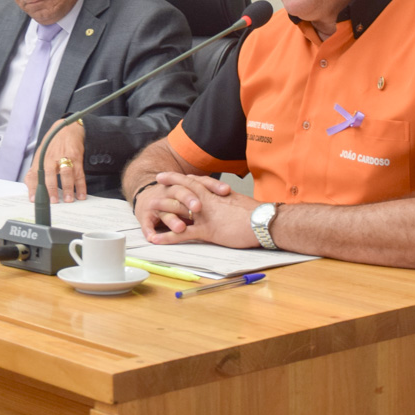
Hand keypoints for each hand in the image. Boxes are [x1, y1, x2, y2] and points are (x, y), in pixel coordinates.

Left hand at [25, 121, 86, 202]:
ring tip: (69, 200)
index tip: (33, 199)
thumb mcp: (40, 155)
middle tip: (53, 201)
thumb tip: (30, 189)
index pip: (33, 174)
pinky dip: (81, 185)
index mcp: (40, 159)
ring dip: (67, 188)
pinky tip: (81, 194)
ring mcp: (64, 157)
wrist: (66, 128)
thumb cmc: (52, 144)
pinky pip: (79, 173)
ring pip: (66, 174)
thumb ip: (35, 171)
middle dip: (51, 188)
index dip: (32, 187)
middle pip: (49, 173)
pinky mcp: (76, 157)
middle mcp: (50, 158)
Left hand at [134, 173, 260, 247]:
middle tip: (157, 181)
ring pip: (178, 209)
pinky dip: (167, 237)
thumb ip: (228, 202)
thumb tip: (227, 201)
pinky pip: (183, 234)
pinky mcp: (207, 231)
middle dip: (169, 184)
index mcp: (216, 194)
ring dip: (163, 209)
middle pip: (183, 189)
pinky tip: (157, 239)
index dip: (180, 177)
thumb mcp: (239, 203)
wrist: (264, 222)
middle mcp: (208, 201)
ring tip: (149, 209)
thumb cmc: (257, 215)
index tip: (169, 175)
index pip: (195, 181)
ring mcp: (205, 215)